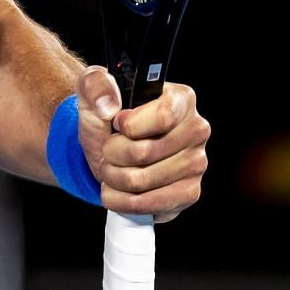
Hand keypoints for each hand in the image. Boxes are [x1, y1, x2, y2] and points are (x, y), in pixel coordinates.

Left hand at [76, 67, 209, 220]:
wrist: (106, 146)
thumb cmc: (106, 115)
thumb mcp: (92, 89)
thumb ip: (96, 85)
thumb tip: (109, 106)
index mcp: (181, 98)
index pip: (163, 117)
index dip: (130, 126)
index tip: (116, 123)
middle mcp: (196, 129)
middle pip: (145, 152)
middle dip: (113, 154)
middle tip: (108, 149)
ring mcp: (196, 163)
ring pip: (141, 181)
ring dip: (113, 177)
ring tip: (111, 167)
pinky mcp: (189, 192)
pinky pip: (150, 204)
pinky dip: (123, 200)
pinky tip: (118, 189)